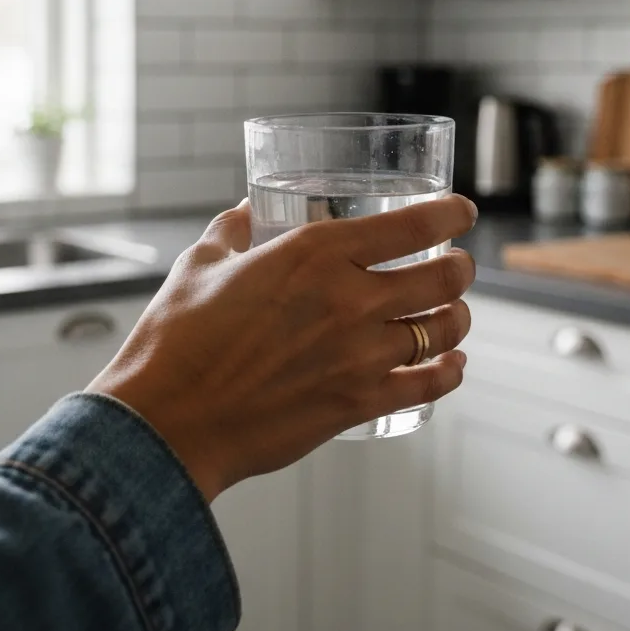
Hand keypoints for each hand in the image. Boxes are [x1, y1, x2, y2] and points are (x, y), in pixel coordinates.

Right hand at [88, 194, 476, 501]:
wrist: (167, 420)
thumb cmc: (177, 339)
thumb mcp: (201, 263)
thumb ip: (234, 229)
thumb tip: (248, 211)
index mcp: (316, 254)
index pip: (413, 224)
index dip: (452, 213)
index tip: (462, 212)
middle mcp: (350, 299)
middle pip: (444, 276)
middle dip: (460, 267)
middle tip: (457, 265)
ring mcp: (360, 355)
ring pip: (445, 330)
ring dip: (459, 317)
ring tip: (454, 313)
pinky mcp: (358, 403)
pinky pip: (430, 385)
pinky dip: (450, 372)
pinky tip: (452, 365)